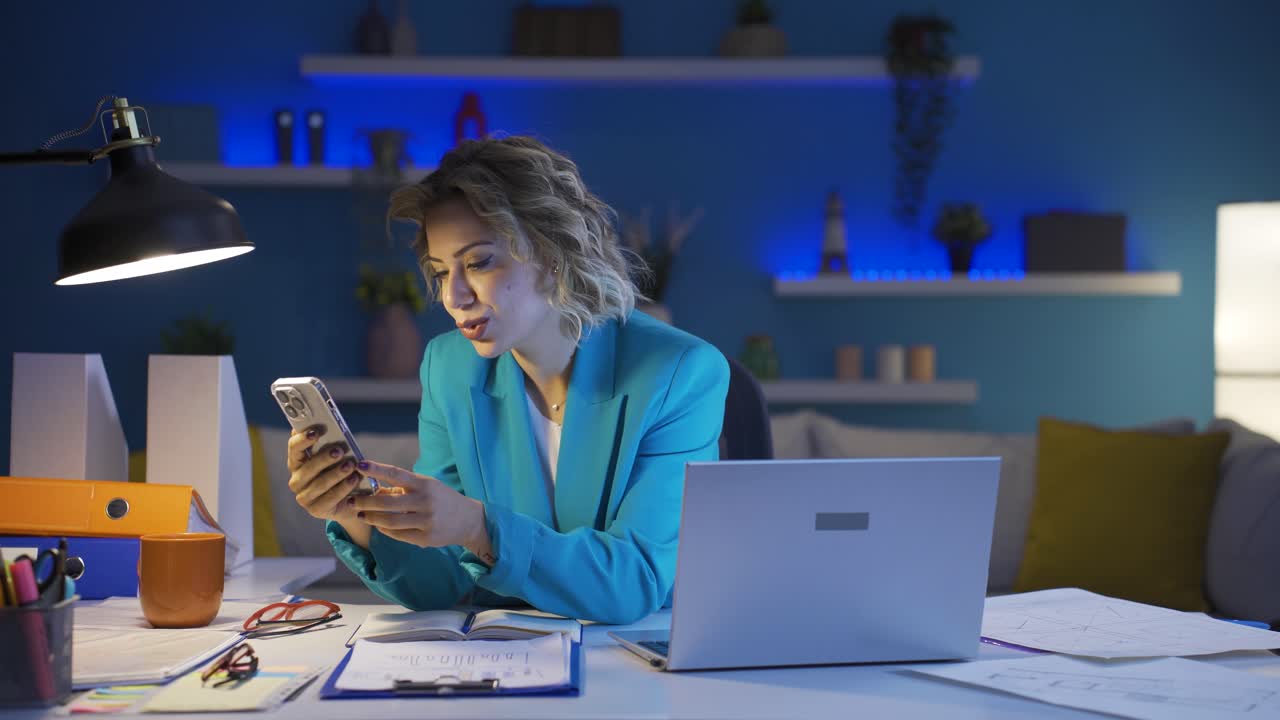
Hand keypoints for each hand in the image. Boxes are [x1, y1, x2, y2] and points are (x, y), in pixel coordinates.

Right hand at [286, 425, 363, 522]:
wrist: (350, 500)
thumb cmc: (339, 471)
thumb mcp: (335, 457)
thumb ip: (330, 443)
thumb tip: (329, 424)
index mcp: (297, 462)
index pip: (294, 448)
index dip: (302, 439)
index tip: (316, 431)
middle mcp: (296, 480)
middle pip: (307, 468)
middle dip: (323, 458)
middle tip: (339, 450)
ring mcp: (304, 497)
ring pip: (319, 484)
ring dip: (336, 474)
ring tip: (351, 465)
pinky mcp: (315, 510)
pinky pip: (330, 498)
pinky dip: (343, 488)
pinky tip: (354, 480)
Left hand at [350, 461, 493, 560]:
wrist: (469, 520)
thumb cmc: (442, 499)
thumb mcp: (426, 487)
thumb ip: (403, 488)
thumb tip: (376, 491)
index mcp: (424, 484)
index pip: (396, 474)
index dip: (377, 469)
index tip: (359, 465)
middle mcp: (425, 501)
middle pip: (387, 502)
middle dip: (366, 502)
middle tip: (352, 501)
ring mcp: (426, 520)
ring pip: (390, 521)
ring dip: (372, 518)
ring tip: (361, 515)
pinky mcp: (426, 537)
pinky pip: (398, 534)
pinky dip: (385, 530)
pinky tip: (378, 525)